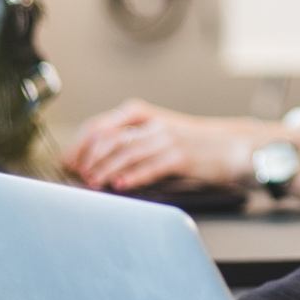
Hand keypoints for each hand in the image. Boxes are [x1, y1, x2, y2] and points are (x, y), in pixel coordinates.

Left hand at [64, 98, 257, 192]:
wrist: (231, 146)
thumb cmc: (192, 144)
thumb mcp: (158, 134)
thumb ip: (131, 140)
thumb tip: (95, 159)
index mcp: (143, 114)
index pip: (101, 125)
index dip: (81, 144)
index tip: (68, 161)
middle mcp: (153, 124)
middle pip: (109, 137)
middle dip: (89, 158)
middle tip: (77, 175)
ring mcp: (167, 139)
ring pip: (126, 152)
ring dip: (105, 169)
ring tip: (93, 183)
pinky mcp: (181, 157)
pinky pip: (151, 166)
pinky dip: (132, 176)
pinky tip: (120, 185)